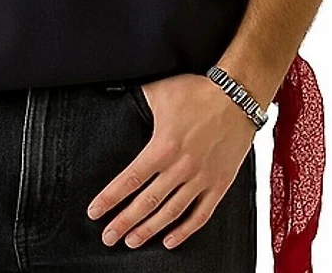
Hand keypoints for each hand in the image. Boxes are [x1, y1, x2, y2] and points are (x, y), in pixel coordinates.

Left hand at [86, 73, 255, 250]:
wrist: (237, 97)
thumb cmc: (198, 92)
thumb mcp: (160, 91)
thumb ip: (137, 98)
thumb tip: (115, 92)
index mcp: (163, 147)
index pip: (130, 179)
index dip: (110, 198)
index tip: (95, 211)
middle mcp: (181, 167)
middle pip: (146, 202)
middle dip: (124, 222)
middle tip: (108, 237)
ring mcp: (201, 178)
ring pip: (171, 213)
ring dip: (149, 229)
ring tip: (132, 241)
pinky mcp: (219, 184)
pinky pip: (201, 215)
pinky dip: (185, 231)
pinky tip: (170, 240)